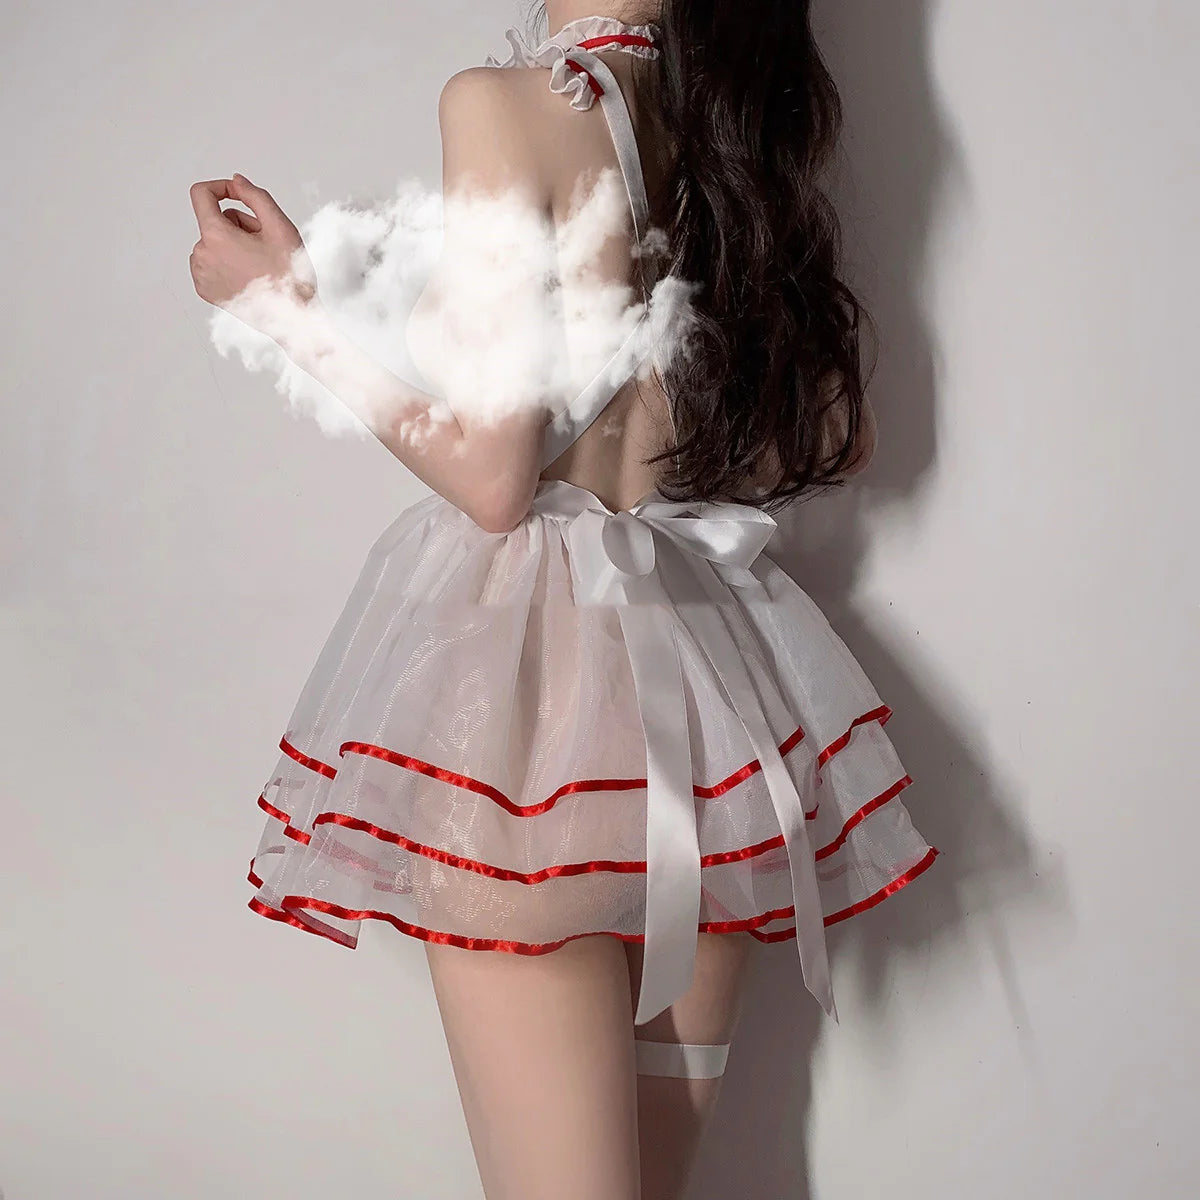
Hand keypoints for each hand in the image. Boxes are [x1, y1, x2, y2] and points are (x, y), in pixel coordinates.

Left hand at [188, 173, 317, 328]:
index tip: (238, 195)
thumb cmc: (290, 278)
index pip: (201, 194)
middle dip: (240, 226)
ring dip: (234, 246)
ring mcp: (201, 275)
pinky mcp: (205, 291)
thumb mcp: (280, 227)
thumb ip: (255, 196)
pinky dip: (227, 264)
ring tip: (259, 265)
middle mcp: (202, 255)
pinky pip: (211, 264)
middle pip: (216, 222)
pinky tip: (249, 277)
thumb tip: (236, 181)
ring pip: (214, 244)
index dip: (221, 187)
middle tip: (266, 247)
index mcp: (216, 236)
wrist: (293, 319)